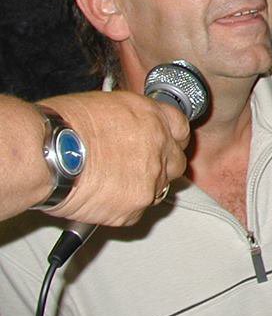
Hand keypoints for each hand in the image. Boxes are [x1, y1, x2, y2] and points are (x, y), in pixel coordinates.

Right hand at [39, 91, 189, 225]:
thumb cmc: (62, 125)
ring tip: (111, 184)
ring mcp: (150, 179)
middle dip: (161, 166)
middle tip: (136, 167)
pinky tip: (100, 197)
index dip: (171, 137)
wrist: (47, 154)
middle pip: (176, 162)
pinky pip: (135, 211)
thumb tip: (131, 128)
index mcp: (152, 117)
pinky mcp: (135, 207)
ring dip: (141, 188)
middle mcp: (159, 147)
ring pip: (158, 189)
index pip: (180, 128)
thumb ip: (130, 119)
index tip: (164, 143)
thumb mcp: (105, 104)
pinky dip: (121, 208)